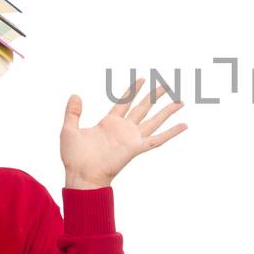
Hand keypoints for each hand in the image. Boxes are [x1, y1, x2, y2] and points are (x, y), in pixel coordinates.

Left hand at [60, 78, 186, 188]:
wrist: (81, 175)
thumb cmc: (74, 157)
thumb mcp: (69, 129)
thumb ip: (73, 112)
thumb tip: (75, 95)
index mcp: (109, 123)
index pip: (124, 102)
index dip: (133, 90)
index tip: (142, 79)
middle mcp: (123, 129)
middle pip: (143, 108)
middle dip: (155, 96)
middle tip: (167, 85)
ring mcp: (131, 138)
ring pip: (154, 120)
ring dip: (167, 111)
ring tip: (180, 101)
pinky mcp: (136, 148)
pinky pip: (158, 139)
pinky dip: (172, 132)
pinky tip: (183, 125)